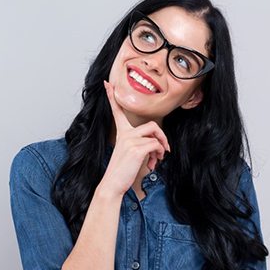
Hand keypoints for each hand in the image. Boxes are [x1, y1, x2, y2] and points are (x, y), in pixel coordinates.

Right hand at [102, 80, 170, 196]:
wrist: (113, 184)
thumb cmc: (122, 171)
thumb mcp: (130, 154)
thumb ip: (141, 145)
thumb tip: (158, 146)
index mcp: (121, 133)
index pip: (116, 111)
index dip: (112, 97)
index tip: (107, 84)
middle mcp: (124, 134)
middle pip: (152, 124)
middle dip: (162, 137)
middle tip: (163, 150)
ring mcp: (129, 140)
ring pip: (155, 135)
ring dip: (161, 147)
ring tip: (156, 160)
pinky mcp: (136, 148)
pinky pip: (155, 145)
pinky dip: (158, 154)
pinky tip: (152, 164)